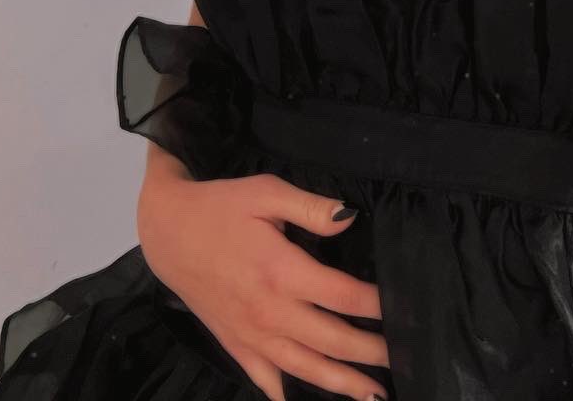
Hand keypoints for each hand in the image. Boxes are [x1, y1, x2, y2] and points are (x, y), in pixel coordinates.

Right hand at [137, 170, 388, 400]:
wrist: (167, 233)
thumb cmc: (220, 208)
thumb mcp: (266, 192)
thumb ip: (311, 208)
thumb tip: (350, 218)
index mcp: (281, 271)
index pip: (342, 296)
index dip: (376, 305)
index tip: (404, 310)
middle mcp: (270, 311)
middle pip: (330, 339)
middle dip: (370, 352)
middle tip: (403, 359)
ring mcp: (251, 335)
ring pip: (304, 368)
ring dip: (340, 383)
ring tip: (373, 394)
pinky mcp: (235, 345)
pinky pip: (265, 379)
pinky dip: (288, 393)